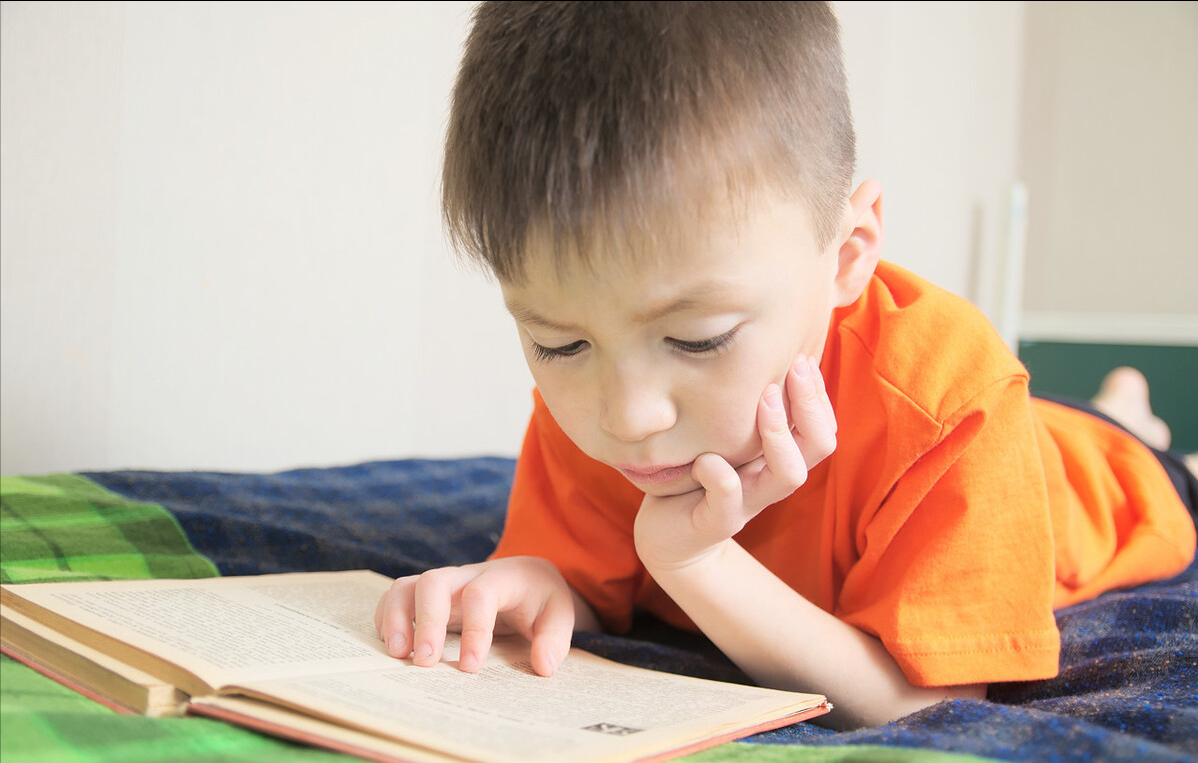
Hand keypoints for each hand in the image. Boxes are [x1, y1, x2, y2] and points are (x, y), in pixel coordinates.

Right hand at [373, 556, 576, 676]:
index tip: (471, 667)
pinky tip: (393, 647)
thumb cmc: (540, 600)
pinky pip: (397, 597)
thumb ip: (556, 639)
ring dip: (397, 619)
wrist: (527, 578)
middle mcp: (467, 576)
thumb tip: (543, 666)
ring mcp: (444, 585)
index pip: (481, 594)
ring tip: (398, 655)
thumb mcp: (560, 615)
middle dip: (426, 621)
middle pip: (434, 582)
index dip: (474, 630)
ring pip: (407, 586)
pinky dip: (387, 618)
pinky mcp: (427, 596)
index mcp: (503, 577)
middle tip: (425, 663)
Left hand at [633, 354, 836, 571]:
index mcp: (778, 457)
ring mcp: (747, 502)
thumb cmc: (696, 474)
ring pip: (789, 474)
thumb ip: (742, 411)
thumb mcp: (724, 439)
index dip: (818, 394)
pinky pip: (729, 501)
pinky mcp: (717, 522)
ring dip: (780, 433)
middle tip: (793, 365)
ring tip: (764, 398)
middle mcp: (771, 480)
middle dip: (811, 403)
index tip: (801, 357)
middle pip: (819, 446)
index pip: (821, 426)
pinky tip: (704, 460)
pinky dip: (720, 477)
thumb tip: (756, 353)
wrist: (669, 535)